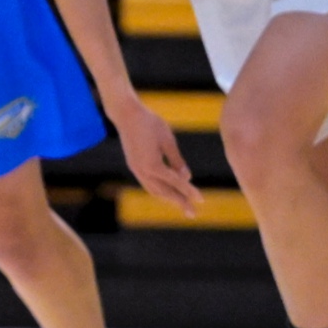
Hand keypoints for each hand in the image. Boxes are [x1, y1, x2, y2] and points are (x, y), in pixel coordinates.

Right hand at [111, 96, 200, 215]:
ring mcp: (136, 170)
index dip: (189, 192)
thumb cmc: (150, 123)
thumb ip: (177, 161)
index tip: (201, 200)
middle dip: (179, 202)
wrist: (126, 115)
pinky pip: (148, 184)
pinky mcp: (134, 166)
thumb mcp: (168, 140)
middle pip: (164, 192)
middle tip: (192, 213)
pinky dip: (159, 190)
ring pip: (154, 190)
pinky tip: (167, 190)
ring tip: (182, 204)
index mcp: (153, 165)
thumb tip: (187, 177)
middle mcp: (143, 171)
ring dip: (168, 198)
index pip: (176, 183)